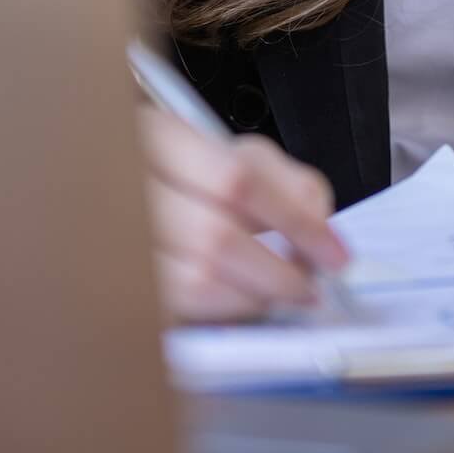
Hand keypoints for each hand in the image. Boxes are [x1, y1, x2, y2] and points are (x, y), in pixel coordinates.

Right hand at [139, 105, 348, 320]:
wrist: (129, 190)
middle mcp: (129, 189)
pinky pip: (179, 313)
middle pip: (214, 239)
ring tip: (279, 292)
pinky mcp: (123, 286)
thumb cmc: (194, 173)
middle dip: (278, 271)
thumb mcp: (242, 154)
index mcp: (161, 139)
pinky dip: (223, 313)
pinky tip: (243, 300)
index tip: (334, 253)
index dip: (295, 221)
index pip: (236, 181)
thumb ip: (291, 181)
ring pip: (194, 283)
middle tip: (310, 284)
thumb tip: (321, 225)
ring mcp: (119, 242)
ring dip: (254, 296)